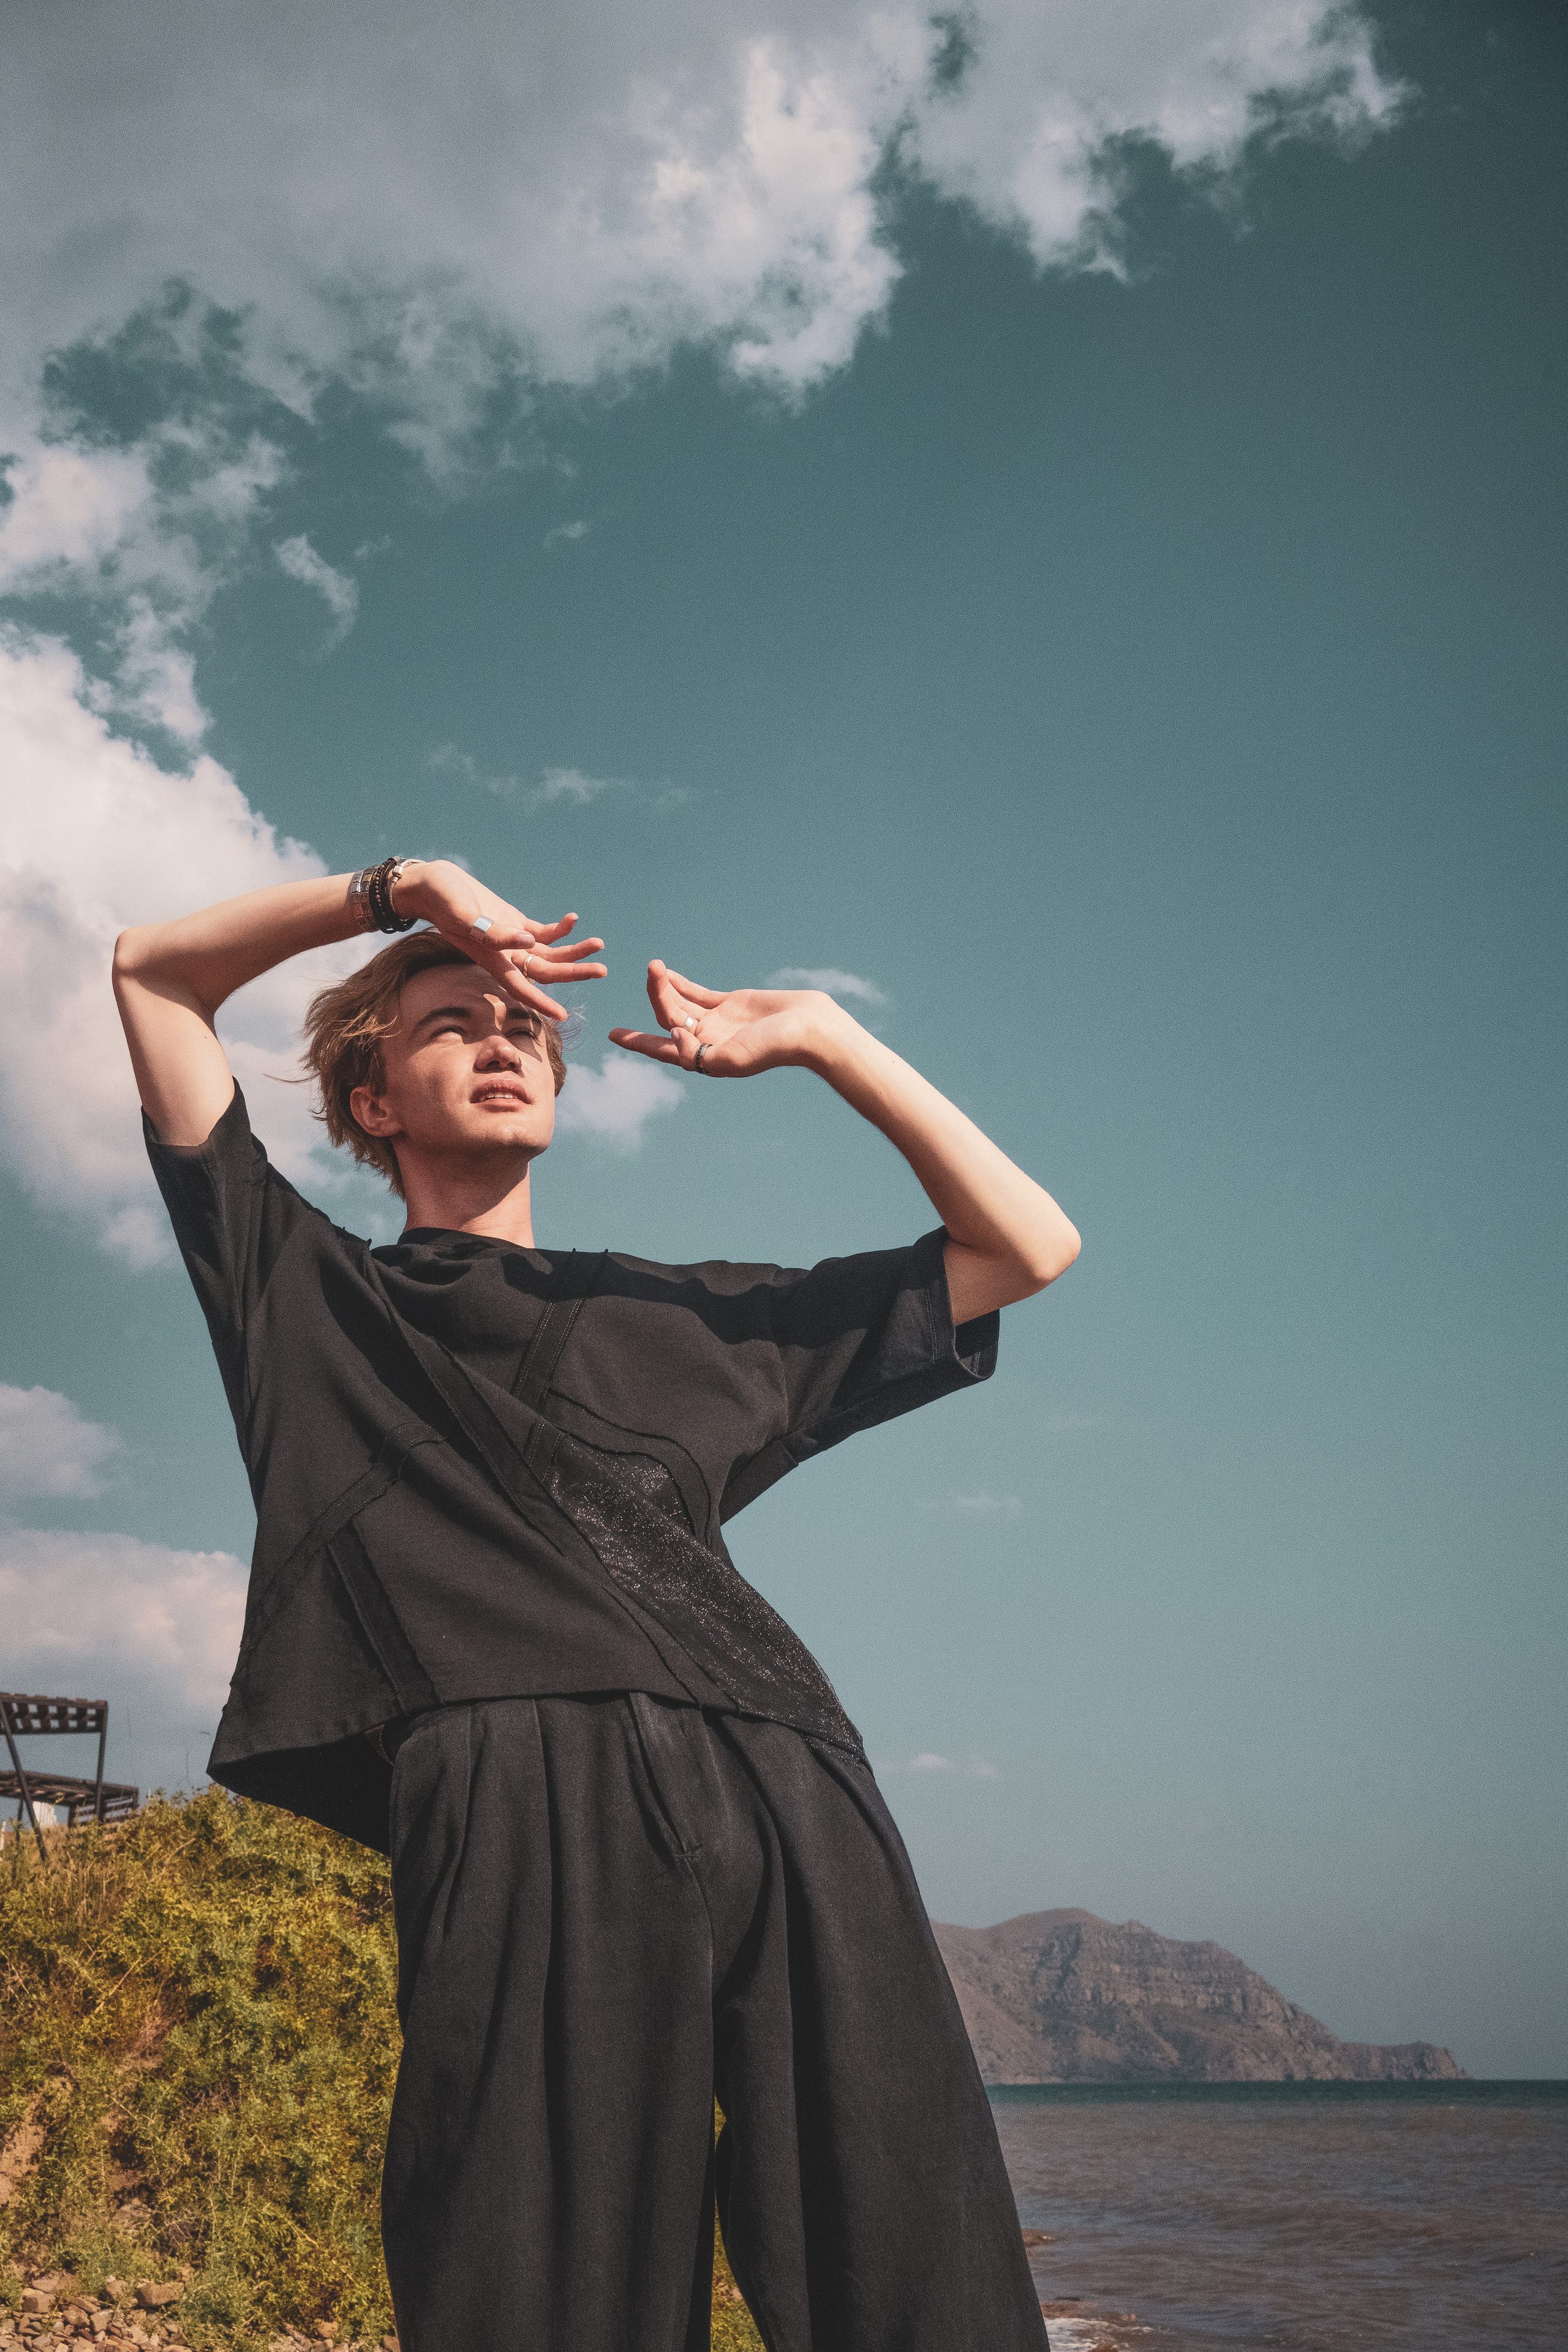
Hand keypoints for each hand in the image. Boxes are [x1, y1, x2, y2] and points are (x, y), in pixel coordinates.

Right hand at [397, 859, 605, 1022]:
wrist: (430, 883)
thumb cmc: (441, 900)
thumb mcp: (464, 915)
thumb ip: (494, 932)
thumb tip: (527, 941)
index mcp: (492, 959)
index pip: (522, 988)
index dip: (542, 1004)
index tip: (564, 1016)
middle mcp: (505, 954)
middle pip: (546, 971)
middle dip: (575, 971)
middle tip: (603, 970)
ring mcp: (511, 938)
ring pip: (549, 953)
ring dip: (574, 950)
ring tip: (599, 944)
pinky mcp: (513, 920)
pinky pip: (542, 931)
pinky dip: (560, 928)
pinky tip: (574, 919)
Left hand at [609, 961, 844, 1075]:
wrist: (809, 1028)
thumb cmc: (775, 1048)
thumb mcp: (733, 1060)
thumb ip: (699, 1055)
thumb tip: (672, 1034)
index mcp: (707, 1059)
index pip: (664, 1050)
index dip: (638, 1042)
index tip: (612, 1034)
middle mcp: (708, 1041)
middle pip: (670, 1019)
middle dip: (656, 997)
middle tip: (651, 973)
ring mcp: (719, 1022)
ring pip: (681, 1004)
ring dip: (666, 987)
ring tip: (654, 967)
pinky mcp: (731, 1004)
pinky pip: (698, 994)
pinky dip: (682, 984)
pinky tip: (667, 974)